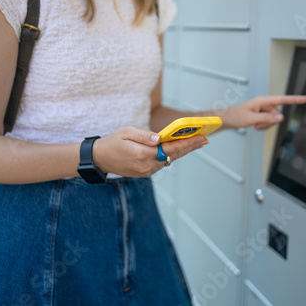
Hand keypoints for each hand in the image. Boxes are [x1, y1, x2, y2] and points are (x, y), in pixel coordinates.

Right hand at [93, 127, 207, 177]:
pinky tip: (180, 149)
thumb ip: (143, 135)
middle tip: (204, 140)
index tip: (199, 137)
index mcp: (143, 154)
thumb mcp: (126, 132)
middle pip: (174, 155)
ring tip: (196, 143)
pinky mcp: (145, 173)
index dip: (186, 143)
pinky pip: (162, 163)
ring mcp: (146, 171)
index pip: (170, 148)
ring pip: (169, 160)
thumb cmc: (113, 142)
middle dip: (190, 147)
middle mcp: (147, 165)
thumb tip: (158, 138)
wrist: (100, 159)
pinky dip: (172, 155)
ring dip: (183, 151)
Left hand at [220, 95, 305, 130]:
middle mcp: (264, 103)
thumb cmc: (236, 116)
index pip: (282, 99)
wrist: (227, 119)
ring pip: (274, 119)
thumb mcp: (251, 119)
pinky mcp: (262, 114)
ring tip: (254, 125)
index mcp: (262, 100)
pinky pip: (269, 122)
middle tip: (257, 124)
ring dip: (266, 125)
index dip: (295, 99)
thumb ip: (267, 118)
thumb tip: (281, 117)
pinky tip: (255, 126)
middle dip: (269, 122)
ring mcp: (263, 109)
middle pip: (277, 114)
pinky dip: (264, 126)